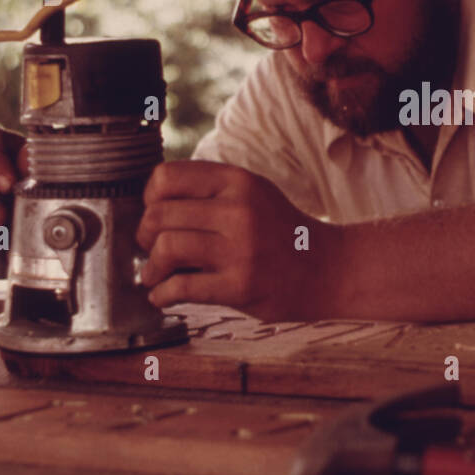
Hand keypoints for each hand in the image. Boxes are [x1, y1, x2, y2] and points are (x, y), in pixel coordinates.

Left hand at [135, 161, 338, 319]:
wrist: (330, 268)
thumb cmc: (284, 234)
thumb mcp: (254, 195)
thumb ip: (211, 193)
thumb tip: (151, 207)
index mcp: (238, 181)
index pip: (166, 178)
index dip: (149, 199)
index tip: (155, 215)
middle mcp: (239, 210)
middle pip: (159, 215)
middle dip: (144, 236)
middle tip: (151, 249)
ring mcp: (240, 249)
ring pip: (166, 248)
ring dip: (151, 268)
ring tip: (155, 276)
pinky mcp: (241, 286)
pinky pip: (182, 287)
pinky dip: (162, 294)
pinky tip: (164, 296)